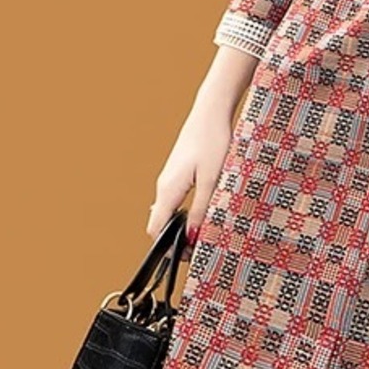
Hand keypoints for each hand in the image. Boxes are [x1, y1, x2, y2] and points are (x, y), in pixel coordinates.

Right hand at [147, 95, 235, 245]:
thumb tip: (192, 237)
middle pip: (160, 222)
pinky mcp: (178, 172)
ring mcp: (169, 178)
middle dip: (174, 239)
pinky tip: (201, 213)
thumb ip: (201, 211)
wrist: (211, 112)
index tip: (187, 257)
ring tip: (202, 233)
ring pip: (168, 211)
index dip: (166, 248)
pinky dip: (183, 212)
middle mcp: (164, 185)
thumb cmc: (213, 142)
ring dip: (180, 226)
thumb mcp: (212, 181)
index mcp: (168, 190)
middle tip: (199, 248)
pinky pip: (175, 200)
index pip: (155, 229)